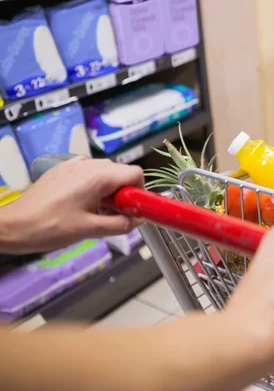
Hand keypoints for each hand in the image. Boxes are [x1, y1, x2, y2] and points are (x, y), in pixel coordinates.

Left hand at [0, 157, 143, 253]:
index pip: (135, 173)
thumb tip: (137, 221)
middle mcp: (86, 165)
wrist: (13, 226)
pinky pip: (89, 175)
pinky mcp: (63, 171)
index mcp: (96, 176)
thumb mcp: (90, 229)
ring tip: (98, 213)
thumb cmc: (47, 227)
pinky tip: (85, 207)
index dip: (140, 192)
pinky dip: (95, 189)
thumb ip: (120, 224)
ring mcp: (73, 166)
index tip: (135, 209)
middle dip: (124, 194)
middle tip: (116, 215)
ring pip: (105, 174)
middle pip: (121, 173)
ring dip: (110, 192)